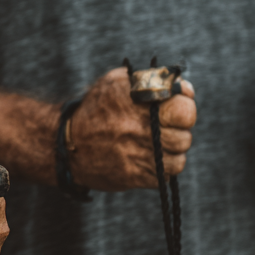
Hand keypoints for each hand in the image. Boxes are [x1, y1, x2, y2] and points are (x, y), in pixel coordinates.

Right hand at [67, 66, 196, 190]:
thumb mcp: (116, 82)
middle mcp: (138, 126)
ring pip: (179, 157)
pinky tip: (148, 156)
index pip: (184, 107)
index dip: (185, 104)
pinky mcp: (136, 175)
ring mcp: (138, 153)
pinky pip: (167, 174)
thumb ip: (151, 79)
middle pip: (185, 134)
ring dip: (172, 150)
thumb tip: (184, 86)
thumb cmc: (97, 109)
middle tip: (168, 125)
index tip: (178, 103)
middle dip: (180, 129)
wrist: (69, 144)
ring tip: (156, 142)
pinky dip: (162, 167)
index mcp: (136, 100)